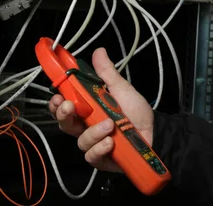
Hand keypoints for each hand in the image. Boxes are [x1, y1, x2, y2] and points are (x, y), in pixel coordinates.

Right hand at [49, 48, 153, 171]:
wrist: (155, 132)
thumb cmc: (137, 110)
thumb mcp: (122, 89)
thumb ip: (108, 73)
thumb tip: (99, 51)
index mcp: (89, 110)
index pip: (66, 106)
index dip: (57, 103)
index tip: (57, 96)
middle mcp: (87, 127)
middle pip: (65, 124)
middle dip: (63, 115)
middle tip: (69, 107)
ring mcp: (94, 144)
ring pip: (80, 140)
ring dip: (93, 132)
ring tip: (110, 125)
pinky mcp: (101, 159)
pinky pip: (92, 156)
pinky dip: (100, 148)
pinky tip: (110, 142)